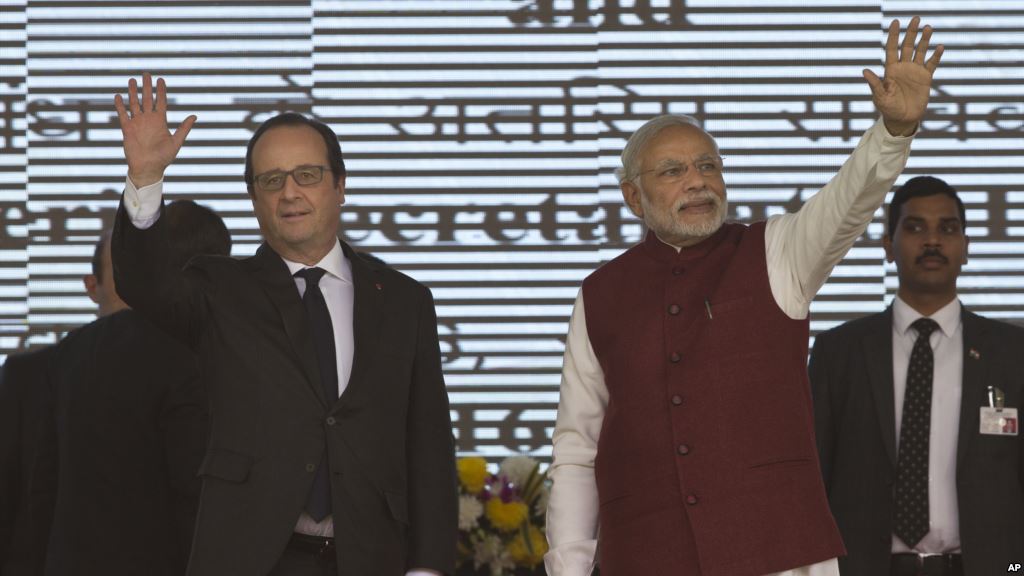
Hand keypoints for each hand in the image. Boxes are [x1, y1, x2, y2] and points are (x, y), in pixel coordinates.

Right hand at [114, 73, 196, 187]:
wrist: (148, 168)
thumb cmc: (164, 158)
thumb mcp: (176, 142)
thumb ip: (184, 128)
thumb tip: (194, 116)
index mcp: (160, 121)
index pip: (161, 102)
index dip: (161, 91)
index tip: (161, 80)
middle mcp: (148, 120)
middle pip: (147, 99)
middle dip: (147, 86)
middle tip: (146, 73)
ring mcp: (137, 123)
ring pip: (134, 104)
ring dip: (133, 92)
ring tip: (132, 80)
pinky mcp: (127, 129)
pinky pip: (123, 115)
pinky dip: (120, 106)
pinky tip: (118, 95)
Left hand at [863, 17, 943, 135]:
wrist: (902, 119)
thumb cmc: (888, 109)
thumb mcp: (880, 97)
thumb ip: (875, 84)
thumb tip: (865, 71)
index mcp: (890, 70)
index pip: (891, 48)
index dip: (893, 36)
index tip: (895, 22)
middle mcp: (903, 67)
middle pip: (907, 46)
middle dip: (911, 32)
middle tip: (916, 18)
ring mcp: (915, 71)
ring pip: (920, 51)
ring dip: (924, 40)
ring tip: (928, 27)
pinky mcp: (925, 78)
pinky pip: (932, 64)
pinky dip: (936, 56)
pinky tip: (940, 47)